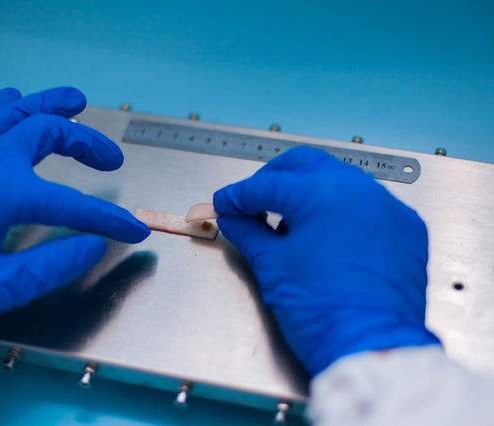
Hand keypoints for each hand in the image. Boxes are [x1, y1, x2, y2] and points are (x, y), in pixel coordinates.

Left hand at [0, 87, 149, 342]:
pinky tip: (12, 105)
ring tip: (73, 100)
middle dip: (85, 142)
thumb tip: (94, 246)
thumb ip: (52, 265)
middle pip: (44, 132)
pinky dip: (5, 110)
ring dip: (46, 104)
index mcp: (1, 192)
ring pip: (12, 113)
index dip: (108, 218)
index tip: (132, 230)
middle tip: (111, 157)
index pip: (71, 203)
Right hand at [213, 146, 438, 375]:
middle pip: (306, 165)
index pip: (267, 184)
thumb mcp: (272, 266)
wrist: (370, 347)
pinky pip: (368, 206)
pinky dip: (343, 212)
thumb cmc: (320, 308)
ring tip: (289, 222)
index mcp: (321, 193)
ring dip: (310, 192)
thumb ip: (249, 232)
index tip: (224, 204)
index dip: (238, 195)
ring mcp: (388, 207)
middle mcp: (359, 189)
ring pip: (340, 181)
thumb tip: (233, 219)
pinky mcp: (408, 230)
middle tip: (253, 200)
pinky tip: (328, 236)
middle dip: (274, 178)